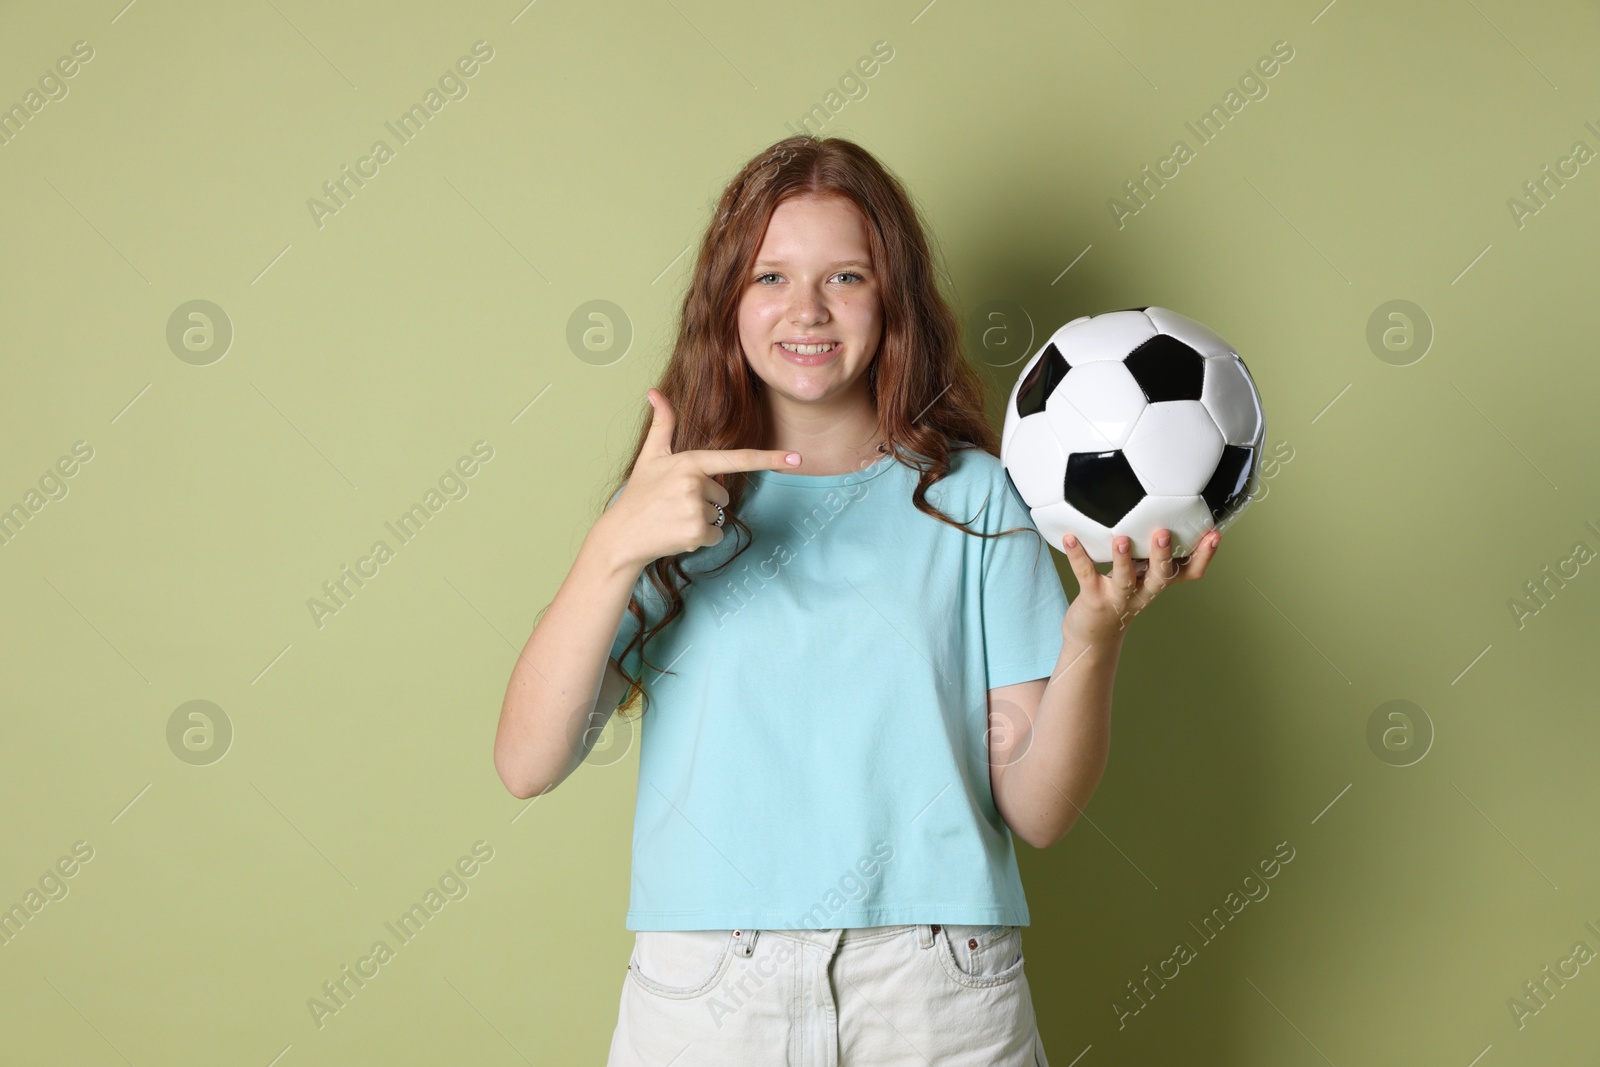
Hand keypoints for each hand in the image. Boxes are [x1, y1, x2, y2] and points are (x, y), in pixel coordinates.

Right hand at [595, 389, 802, 571]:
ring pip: (719, 515)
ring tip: (674, 519)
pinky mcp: (696, 532)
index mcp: (690, 462)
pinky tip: (678, 534)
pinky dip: (701, 539)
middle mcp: (695, 483)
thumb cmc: (638, 494)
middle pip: (723, 493)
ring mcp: (696, 509)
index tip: (796, 459)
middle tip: (675, 504)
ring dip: (702, 521)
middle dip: (705, 500)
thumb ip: (662, 425)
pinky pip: (717, 536)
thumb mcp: (650, 456)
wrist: (622, 535)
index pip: (737, 459)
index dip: (770, 459)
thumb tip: (655, 392)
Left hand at [1057, 528, 1221, 645]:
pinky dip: (1078, 555)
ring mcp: (1118, 597)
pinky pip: (1085, 574)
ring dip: (1123, 559)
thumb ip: (1150, 553)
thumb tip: (1160, 511)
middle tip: (1164, 534)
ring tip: (1121, 539)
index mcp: (1157, 582)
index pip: (1189, 572)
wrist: (1093, 637)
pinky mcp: (1093, 598)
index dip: (1204, 556)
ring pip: (1124, 579)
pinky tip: (1070, 538)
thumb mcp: (1142, 577)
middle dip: (1164, 556)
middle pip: (1160, 576)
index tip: (1215, 534)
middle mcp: (1142, 592)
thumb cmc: (1119, 597)